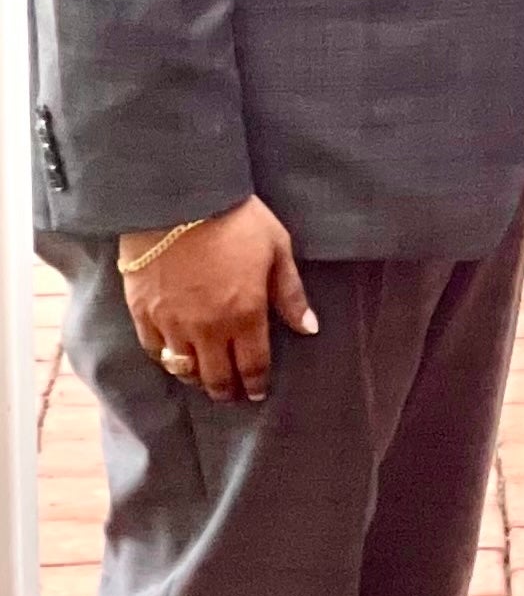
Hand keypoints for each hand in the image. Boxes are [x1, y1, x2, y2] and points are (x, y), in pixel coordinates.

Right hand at [118, 196, 312, 402]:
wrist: (178, 201)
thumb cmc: (236, 221)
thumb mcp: (277, 251)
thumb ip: (290, 294)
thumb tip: (309, 328)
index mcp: (245, 315)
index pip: (252, 365)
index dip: (255, 383)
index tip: (256, 393)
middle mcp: (208, 328)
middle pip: (217, 375)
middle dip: (227, 389)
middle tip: (232, 394)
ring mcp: (171, 322)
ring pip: (184, 367)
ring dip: (197, 378)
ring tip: (205, 379)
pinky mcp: (142, 312)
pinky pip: (154, 349)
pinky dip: (166, 358)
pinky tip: (174, 358)